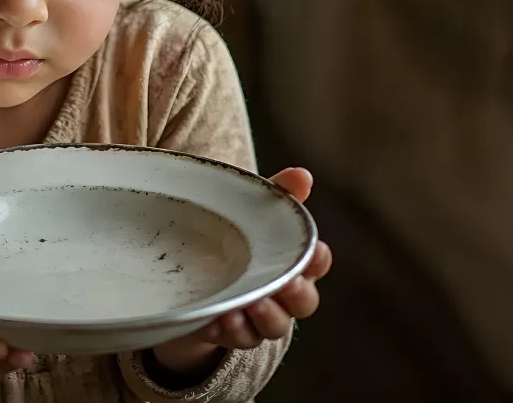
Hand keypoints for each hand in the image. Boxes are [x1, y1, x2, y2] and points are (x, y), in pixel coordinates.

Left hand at [150, 168, 331, 378]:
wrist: (194, 271)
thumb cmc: (236, 236)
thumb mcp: (252, 210)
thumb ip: (278, 193)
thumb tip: (303, 175)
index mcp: (293, 263)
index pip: (317, 263)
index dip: (318, 259)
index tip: (314, 251)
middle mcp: (282, 296)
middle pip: (304, 303)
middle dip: (297, 295)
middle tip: (283, 284)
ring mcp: (256, 318)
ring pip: (272, 327)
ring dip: (264, 317)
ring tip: (247, 305)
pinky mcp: (226, 332)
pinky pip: (232, 338)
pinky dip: (226, 329)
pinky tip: (216, 318)